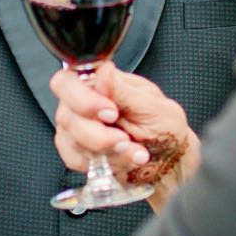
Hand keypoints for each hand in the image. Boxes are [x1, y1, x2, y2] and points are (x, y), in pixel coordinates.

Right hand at [52, 63, 200, 210]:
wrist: (169, 159)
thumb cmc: (164, 128)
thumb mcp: (153, 106)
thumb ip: (124, 91)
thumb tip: (104, 72)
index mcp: (99, 82)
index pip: (66, 82)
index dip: (83, 100)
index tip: (110, 113)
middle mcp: (82, 103)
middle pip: (67, 116)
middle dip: (99, 135)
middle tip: (125, 139)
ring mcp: (76, 128)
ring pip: (72, 141)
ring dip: (107, 152)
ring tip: (133, 151)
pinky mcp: (77, 152)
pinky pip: (75, 160)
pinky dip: (102, 164)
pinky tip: (121, 159)